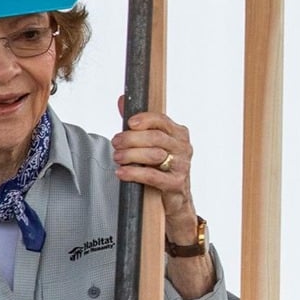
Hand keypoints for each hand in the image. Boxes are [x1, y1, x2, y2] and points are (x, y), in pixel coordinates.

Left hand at [111, 96, 198, 240]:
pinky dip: (134, 173)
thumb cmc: (160, 167)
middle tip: (115, 143)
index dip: (144, 119)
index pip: (161, 120)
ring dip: (130, 155)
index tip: (128, 123)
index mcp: (179, 134)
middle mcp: (184, 147)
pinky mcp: (176, 183)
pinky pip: (153, 176)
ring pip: (154, 155)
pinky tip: (121, 173)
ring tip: (116, 157)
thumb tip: (121, 100)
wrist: (175, 199)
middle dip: (131, 139)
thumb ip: (136, 124)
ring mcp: (183, 166)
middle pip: (155, 137)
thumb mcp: (149, 144)